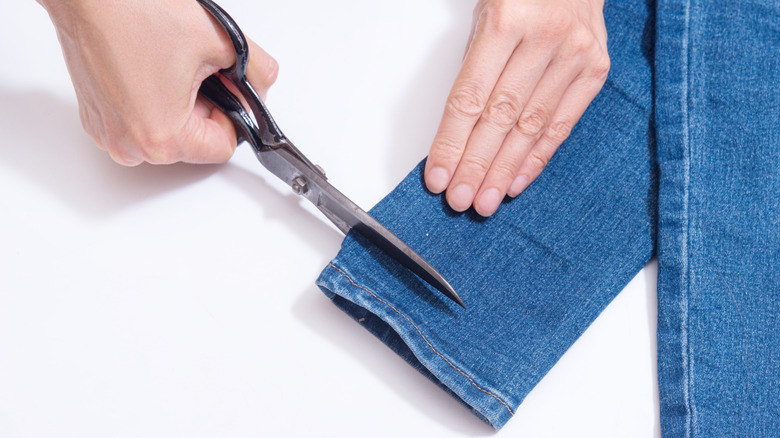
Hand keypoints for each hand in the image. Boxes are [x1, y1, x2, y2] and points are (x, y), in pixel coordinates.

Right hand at [38, 0, 277, 165]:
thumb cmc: (135, 13)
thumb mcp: (219, 41)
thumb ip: (257, 71)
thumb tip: (263, 84)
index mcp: (163, 138)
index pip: (224, 147)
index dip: (233, 113)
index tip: (226, 88)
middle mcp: (131, 147)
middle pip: (195, 143)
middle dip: (205, 108)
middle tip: (197, 70)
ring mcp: (109, 135)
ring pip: (168, 133)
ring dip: (179, 105)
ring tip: (169, 66)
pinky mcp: (96, 120)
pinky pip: (140, 123)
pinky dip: (151, 102)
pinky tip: (148, 69)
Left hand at [424, 0, 608, 215]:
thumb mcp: (483, 17)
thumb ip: (473, 70)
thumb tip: (454, 137)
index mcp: (505, 20)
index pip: (470, 97)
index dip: (452, 142)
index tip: (438, 176)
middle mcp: (544, 37)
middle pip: (501, 117)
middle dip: (477, 165)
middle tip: (461, 200)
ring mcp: (574, 54)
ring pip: (532, 127)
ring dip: (505, 171)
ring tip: (485, 201)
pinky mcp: (595, 69)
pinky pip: (561, 125)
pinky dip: (537, 158)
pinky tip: (517, 182)